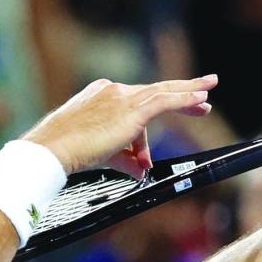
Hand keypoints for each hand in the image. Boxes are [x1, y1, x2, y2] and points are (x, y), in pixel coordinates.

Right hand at [22, 75, 216, 175]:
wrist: (53, 149)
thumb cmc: (66, 151)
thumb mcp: (99, 154)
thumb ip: (123, 159)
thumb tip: (140, 170)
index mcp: (100, 95)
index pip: (132, 107)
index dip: (144, 133)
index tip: (146, 149)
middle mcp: (112, 91)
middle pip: (153, 92)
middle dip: (179, 93)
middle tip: (202, 95)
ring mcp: (122, 97)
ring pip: (163, 92)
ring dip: (189, 94)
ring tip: (207, 95)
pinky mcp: (132, 110)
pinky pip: (166, 101)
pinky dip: (185, 99)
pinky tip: (201, 99)